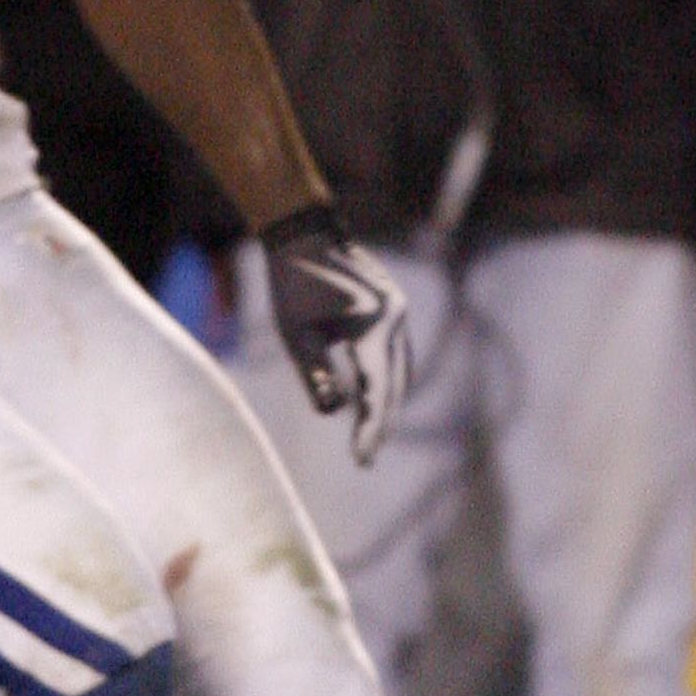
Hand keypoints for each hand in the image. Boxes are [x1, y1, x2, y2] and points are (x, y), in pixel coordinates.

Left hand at [261, 206, 410, 463]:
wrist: (305, 235)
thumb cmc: (293, 285)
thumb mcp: (295, 335)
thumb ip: (315, 375)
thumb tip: (334, 413)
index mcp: (374, 328)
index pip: (377, 391)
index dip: (370, 429)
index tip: (361, 460)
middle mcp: (396, 322)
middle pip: (396, 385)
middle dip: (382, 422)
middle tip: (365, 457)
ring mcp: (400, 315)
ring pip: (402, 371)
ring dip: (388, 402)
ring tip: (369, 435)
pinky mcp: (394, 311)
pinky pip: (398, 354)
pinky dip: (388, 380)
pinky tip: (373, 397)